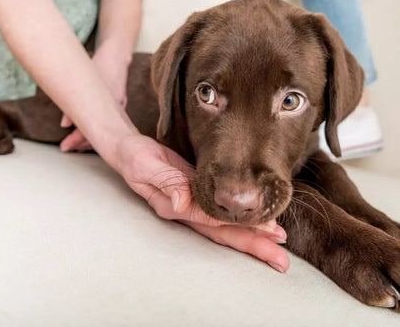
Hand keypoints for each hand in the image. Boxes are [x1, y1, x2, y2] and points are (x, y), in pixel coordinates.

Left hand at [60, 42, 130, 151]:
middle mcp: (116, 108)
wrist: (117, 55)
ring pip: (106, 131)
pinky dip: (100, 131)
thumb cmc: (100, 64)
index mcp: (107, 102)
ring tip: (76, 145)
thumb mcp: (83, 79)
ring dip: (90, 139)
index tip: (65, 146)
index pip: (90, 128)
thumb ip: (75, 101)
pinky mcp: (119, 106)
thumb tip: (64, 125)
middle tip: (66, 148)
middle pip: (99, 134)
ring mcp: (119, 108)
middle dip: (81, 143)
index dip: (76, 139)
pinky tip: (91, 134)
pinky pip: (110, 124)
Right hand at [116, 133, 289, 272]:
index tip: (266, 230)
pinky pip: (223, 215)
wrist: (130, 151)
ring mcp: (193, 207)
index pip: (211, 220)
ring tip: (279, 245)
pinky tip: (262, 224)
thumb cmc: (136, 157)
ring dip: (253, 238)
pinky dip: (244, 221)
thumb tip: (182, 202)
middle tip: (281, 260)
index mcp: (174, 207)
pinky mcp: (199, 197)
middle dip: (253, 246)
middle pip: (223, 234)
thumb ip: (165, 181)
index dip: (238, 226)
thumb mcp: (145, 165)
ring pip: (226, 228)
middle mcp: (186, 212)